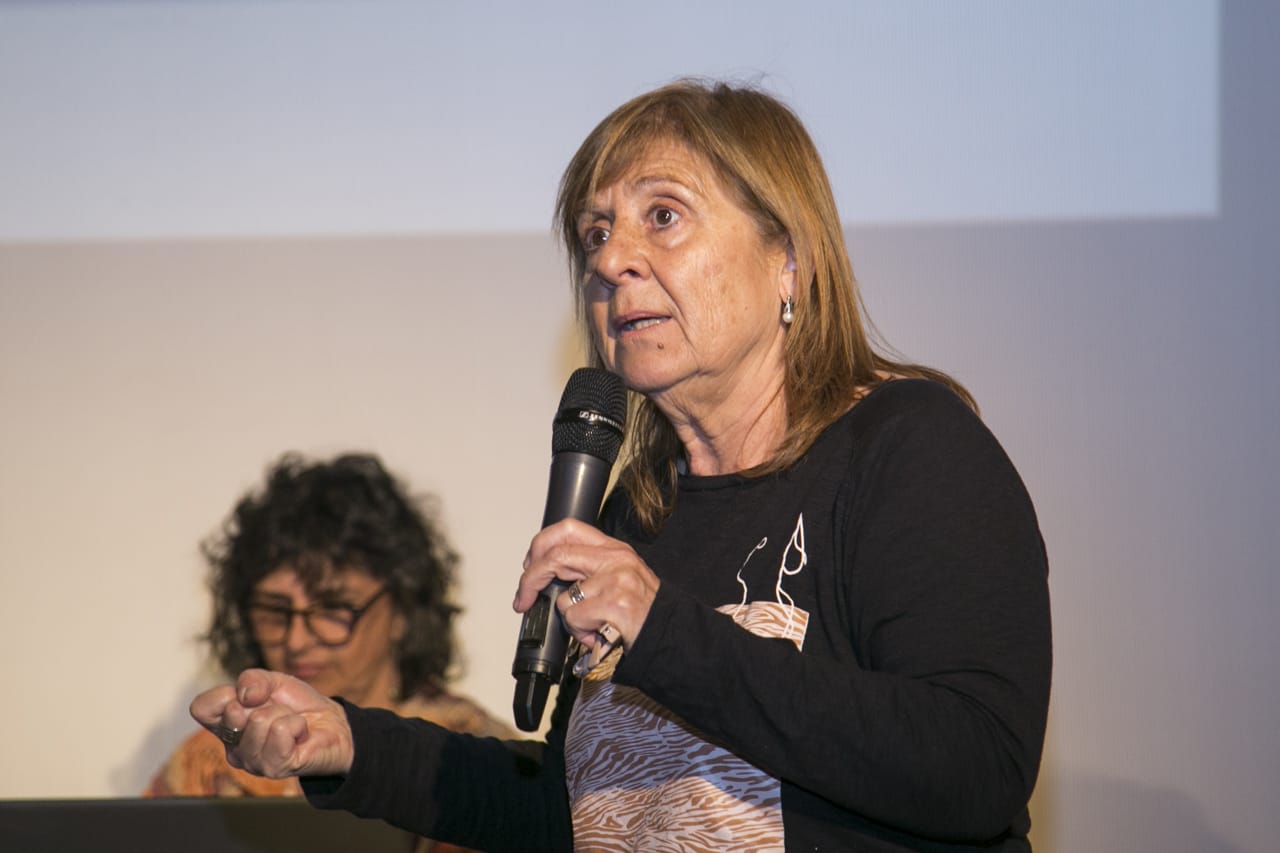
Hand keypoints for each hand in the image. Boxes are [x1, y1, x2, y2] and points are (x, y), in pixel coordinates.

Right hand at [189, 669, 354, 778]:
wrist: (332, 723)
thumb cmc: (298, 705)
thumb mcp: (273, 681)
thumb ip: (253, 679)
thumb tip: (244, 696)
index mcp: (224, 726)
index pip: (200, 707)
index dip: (226, 693)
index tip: (252, 695)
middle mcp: (232, 748)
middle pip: (233, 712)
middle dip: (265, 702)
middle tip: (278, 712)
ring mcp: (251, 762)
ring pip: (259, 720)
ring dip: (284, 714)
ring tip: (291, 724)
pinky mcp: (274, 768)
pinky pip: (280, 730)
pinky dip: (296, 723)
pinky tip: (299, 735)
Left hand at [514, 518, 659, 651]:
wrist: (670, 632)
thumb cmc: (643, 610)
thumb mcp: (619, 577)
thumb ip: (588, 570)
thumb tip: (548, 576)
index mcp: (614, 549)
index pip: (568, 528)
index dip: (541, 544)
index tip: (530, 564)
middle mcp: (615, 559)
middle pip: (556, 556)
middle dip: (530, 580)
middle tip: (522, 599)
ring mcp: (616, 579)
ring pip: (564, 597)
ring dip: (569, 620)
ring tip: (589, 626)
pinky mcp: (614, 603)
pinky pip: (575, 618)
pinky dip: (580, 632)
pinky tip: (597, 634)